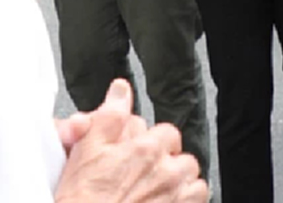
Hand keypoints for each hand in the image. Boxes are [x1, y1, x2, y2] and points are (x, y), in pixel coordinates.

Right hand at [55, 80, 207, 202]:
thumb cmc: (84, 199)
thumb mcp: (87, 149)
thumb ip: (110, 115)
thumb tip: (121, 90)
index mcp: (146, 149)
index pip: (165, 130)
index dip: (151, 140)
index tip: (140, 150)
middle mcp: (167, 171)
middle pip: (180, 153)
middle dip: (166, 158)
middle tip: (144, 170)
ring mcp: (176, 195)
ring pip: (192, 175)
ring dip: (180, 177)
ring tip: (158, 186)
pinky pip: (199, 196)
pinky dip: (187, 196)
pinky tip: (168, 199)